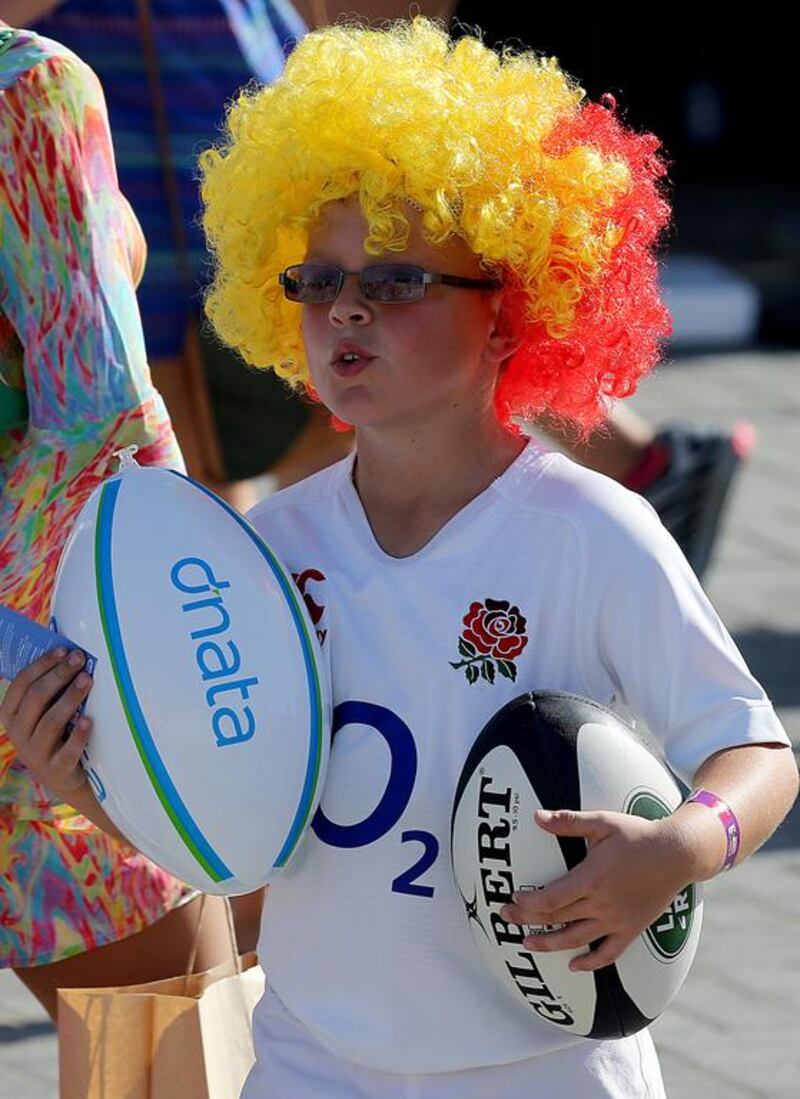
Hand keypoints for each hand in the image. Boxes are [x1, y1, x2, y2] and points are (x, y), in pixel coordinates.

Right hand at [0, 646, 92, 800]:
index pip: (21, 684)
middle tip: (79, 659)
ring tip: (87, 680)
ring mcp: (35, 753)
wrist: (64, 777)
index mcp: (10, 714)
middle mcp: (18, 733)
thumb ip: (48, 688)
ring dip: (70, 698)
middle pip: (36, 698)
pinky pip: (67, 751)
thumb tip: (68, 652)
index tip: (64, 650)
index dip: (42, 664)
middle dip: (59, 675)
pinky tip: (89, 720)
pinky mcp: (56, 770)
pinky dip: (78, 735)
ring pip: (51, 721)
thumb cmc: (55, 733)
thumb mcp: (42, 712)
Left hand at [500, 808, 693, 972]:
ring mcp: (617, 920)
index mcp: (591, 878)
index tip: (512, 898)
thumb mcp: (603, 822)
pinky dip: (590, 963)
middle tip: (505, 917)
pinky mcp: (631, 930)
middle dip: (527, 920)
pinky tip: (573, 965)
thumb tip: (537, 816)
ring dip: (549, 944)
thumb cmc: (638, 835)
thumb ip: (569, 822)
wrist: (677, 854)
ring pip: (576, 940)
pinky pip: (608, 954)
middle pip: (557, 919)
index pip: (551, 899)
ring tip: (528, 944)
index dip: (528, 903)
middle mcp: (602, 904)